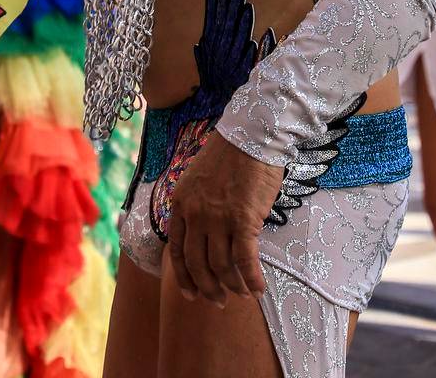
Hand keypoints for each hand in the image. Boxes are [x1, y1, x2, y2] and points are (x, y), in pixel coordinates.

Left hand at [166, 131, 281, 306]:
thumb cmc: (227, 154)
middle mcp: (194, 214)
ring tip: (241, 293)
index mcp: (179, 203)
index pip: (177, 251)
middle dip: (207, 288)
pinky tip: (258, 289)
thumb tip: (202, 235)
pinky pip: (245, 261)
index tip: (191, 295)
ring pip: (221, 266)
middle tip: (218, 301)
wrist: (249, 135)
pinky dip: (252, 279)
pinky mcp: (243, 220)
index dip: (183, 277)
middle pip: (197, 264)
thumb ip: (194, 206)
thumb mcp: (196, 179)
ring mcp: (217, 218)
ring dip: (232, 286)